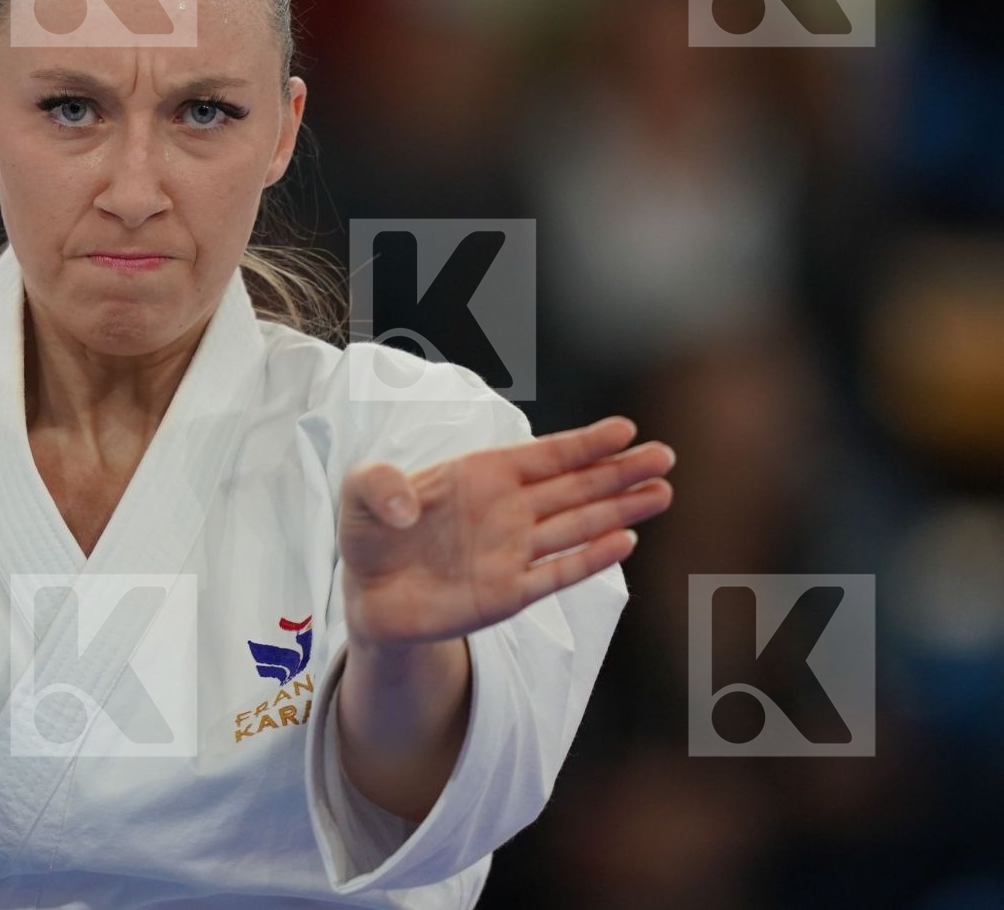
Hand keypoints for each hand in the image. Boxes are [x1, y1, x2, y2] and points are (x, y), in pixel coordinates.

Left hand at [337, 416, 673, 650]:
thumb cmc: (371, 534)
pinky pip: (556, 572)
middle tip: (665, 455)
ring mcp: (512, 551)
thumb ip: (377, 483)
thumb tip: (404, 506)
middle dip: (619, 471)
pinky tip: (625, 541)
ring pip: (578, 525)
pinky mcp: (508, 593)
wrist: (368, 595)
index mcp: (480, 476)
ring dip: (619, 509)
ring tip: (662, 492)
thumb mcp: (358, 494)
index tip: (625, 429)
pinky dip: (589, 559)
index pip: (542, 455)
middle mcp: (507, 511)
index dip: (583, 443)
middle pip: (575, 486)